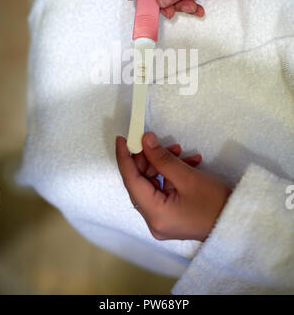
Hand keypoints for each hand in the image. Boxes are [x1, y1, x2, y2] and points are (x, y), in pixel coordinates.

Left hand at [116, 131, 230, 240]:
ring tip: (182, 152)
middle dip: (151, 159)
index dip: (125, 158)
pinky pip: (164, 190)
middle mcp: (154, 220)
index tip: (122, 138)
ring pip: (154, 184)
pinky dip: (173, 175)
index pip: (131, 181)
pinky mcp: (171, 216)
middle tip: (160, 142)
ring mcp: (162, 220)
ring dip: (165, 165)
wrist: (238, 223)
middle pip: (142, 182)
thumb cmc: (215, 203)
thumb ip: (162, 157)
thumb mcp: (187, 176)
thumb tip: (144, 140)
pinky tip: (190, 163)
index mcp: (154, 214)